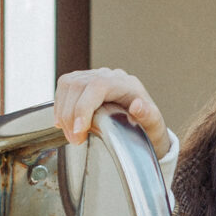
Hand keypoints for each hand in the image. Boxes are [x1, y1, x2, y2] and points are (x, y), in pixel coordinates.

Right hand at [53, 68, 171, 160]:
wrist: (144, 125)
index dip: (83, 107)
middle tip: (75, 139)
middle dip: (70, 115)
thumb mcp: (154, 126)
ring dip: (63, 111)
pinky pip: (65, 87)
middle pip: (78, 85)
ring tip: (70, 134)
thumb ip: (149, 116)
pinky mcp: (84, 83)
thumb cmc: (149, 127)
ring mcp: (95, 77)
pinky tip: (65, 123)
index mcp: (126, 84)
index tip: (78, 130)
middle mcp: (110, 76)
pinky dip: (60, 106)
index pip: (97, 86)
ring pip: (67, 84)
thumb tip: (138, 106)